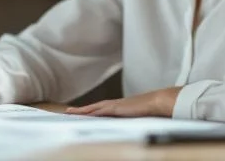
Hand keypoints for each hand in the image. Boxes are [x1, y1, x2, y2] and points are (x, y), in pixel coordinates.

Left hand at [64, 87, 180, 117]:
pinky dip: (90, 112)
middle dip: (81, 109)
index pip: (100, 108)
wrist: (157, 101)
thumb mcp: (138, 115)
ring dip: (81, 110)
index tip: (81, 112)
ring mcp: (114, 105)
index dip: (90, 110)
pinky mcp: (115, 108)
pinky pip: (99, 110)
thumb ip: (132, 117)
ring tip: (69, 112)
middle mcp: (114, 104)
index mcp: (119, 106)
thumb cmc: (152, 109)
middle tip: (67, 111)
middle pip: (93, 107)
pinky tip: (82, 114)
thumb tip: (129, 121)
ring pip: (93, 107)